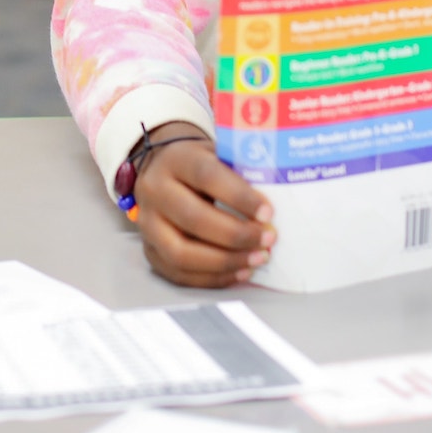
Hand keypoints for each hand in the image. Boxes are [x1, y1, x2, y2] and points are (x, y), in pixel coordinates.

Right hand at [129, 123, 276, 287]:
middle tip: (268, 240)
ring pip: (182, 253)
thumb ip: (242, 170)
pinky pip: (179, 273)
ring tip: (258, 259)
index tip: (268, 213)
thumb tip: (284, 195)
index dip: (240, 197)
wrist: (163, 170)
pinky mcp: (149, 249)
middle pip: (193, 218)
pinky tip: (240, 272)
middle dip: (236, 235)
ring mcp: (147, 223)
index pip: (207, 176)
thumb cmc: (201, 165)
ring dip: (225, 262)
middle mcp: (154, 190)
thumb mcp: (218, 154)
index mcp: (176, 159)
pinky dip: (213, 278)